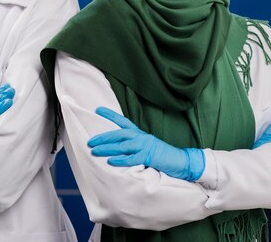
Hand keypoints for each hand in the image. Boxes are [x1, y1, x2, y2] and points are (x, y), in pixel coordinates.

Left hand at [88, 107, 204, 181]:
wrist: (180, 160)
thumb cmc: (162, 155)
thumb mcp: (147, 145)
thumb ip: (135, 144)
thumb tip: (118, 147)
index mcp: (140, 134)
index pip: (123, 121)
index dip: (110, 115)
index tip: (98, 109)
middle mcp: (141, 137)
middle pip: (119, 134)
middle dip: (103, 137)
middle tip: (90, 141)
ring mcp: (145, 146)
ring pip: (122, 146)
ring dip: (107, 149)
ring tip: (95, 151)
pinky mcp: (149, 157)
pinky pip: (132, 159)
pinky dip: (121, 160)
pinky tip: (111, 161)